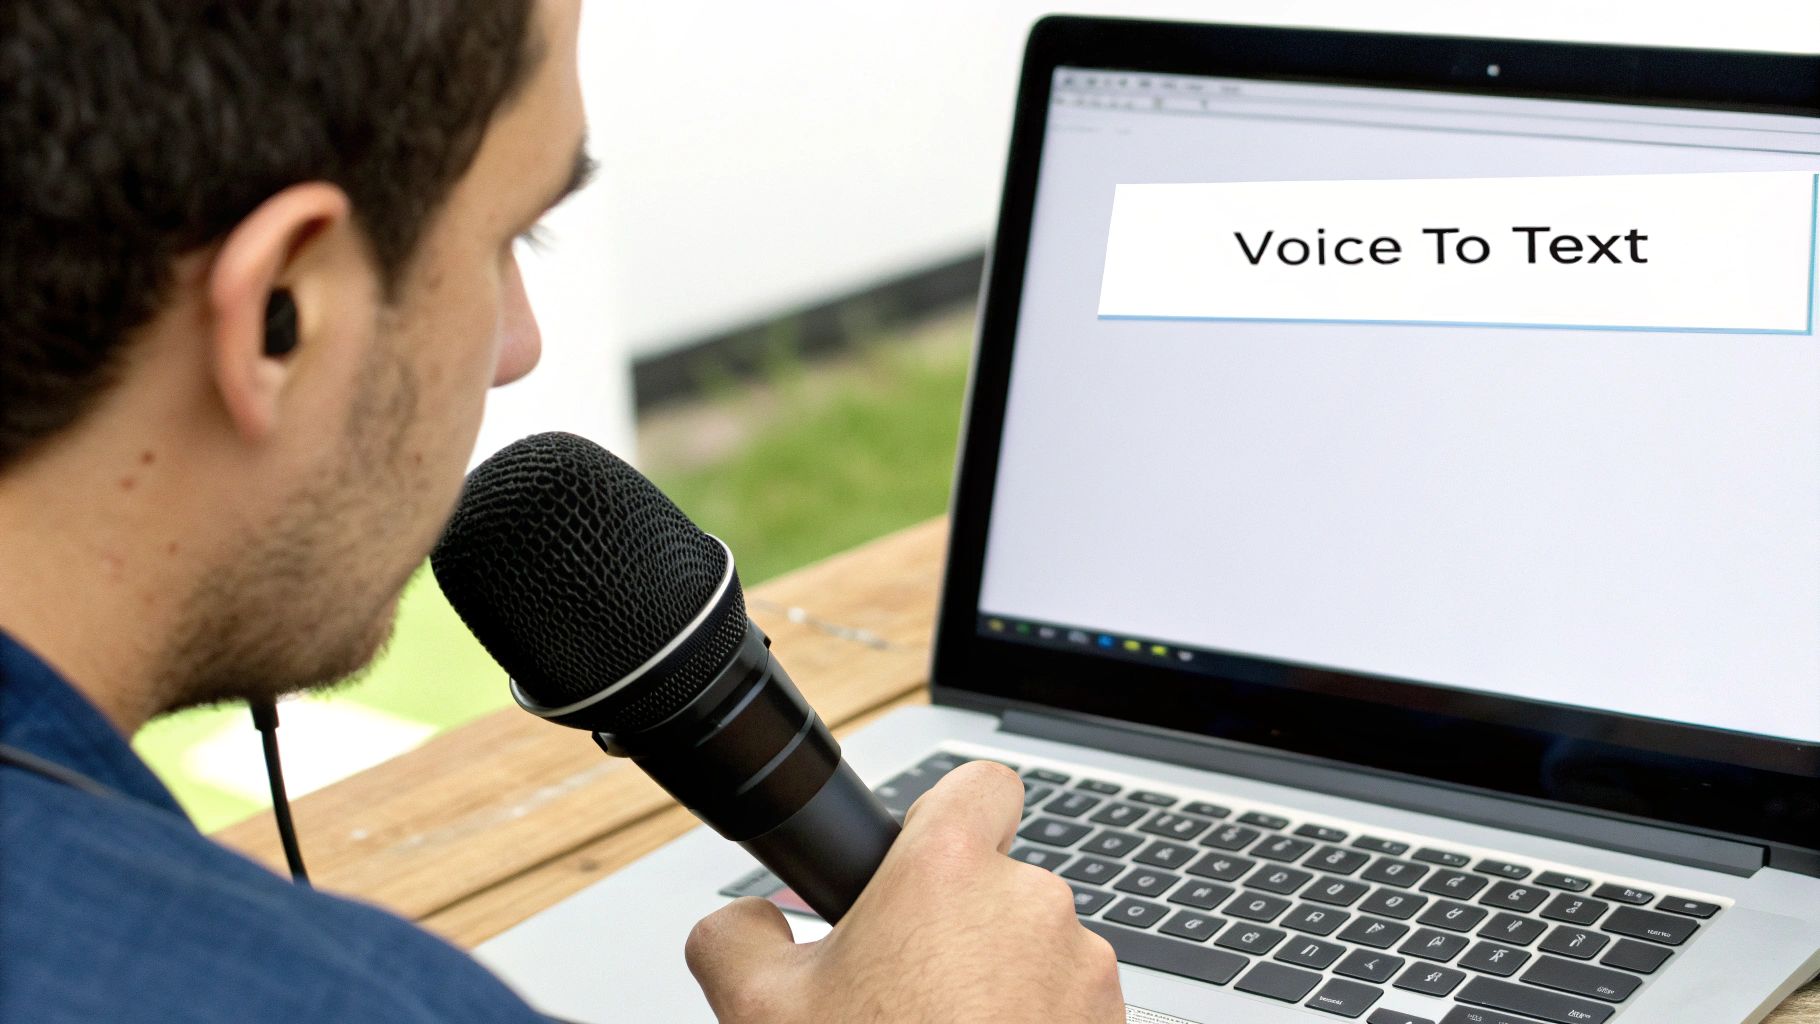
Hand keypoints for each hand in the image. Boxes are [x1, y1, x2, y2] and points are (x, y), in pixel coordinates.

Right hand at [685, 760, 1124, 1022]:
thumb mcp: (757, 1009)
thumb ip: (736, 936)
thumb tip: (745, 922)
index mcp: (947, 871)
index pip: (981, 784)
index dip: (950, 815)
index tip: (923, 859)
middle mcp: (1029, 903)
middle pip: (998, 882)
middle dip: (958, 925)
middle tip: (906, 988)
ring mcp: (1082, 967)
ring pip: (1035, 946)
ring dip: (999, 980)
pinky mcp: (1111, 1021)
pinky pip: (1069, 1002)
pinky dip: (1036, 1023)